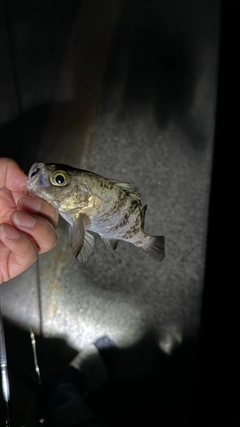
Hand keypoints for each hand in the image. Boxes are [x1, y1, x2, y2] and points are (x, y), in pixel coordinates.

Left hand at [0, 158, 58, 283]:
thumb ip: (4, 169)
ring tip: (16, 219)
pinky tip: (6, 233)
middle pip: (51, 218)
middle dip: (44, 209)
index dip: (45, 193)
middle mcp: (17, 222)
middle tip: (25, 202)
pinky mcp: (10, 263)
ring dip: (38, 227)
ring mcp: (16, 243)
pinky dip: (22, 243)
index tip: (33, 188)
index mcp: (11, 201)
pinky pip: (30, 255)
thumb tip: (25, 179)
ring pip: (49, 239)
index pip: (43, 197)